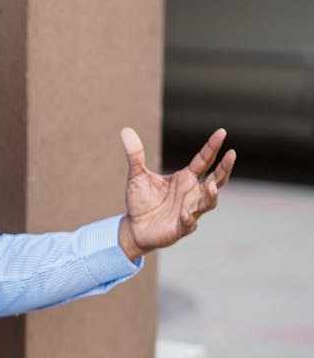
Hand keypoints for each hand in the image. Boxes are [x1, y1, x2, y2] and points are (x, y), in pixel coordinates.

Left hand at [118, 127, 235, 260]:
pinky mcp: (181, 227)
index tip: (222, 132)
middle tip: (232, 154)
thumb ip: (134, 155)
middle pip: (216, 179)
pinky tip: (185, 214)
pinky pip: (189, 222)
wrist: (134, 227)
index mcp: (186, 178)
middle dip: (225, 168)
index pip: (204, 160)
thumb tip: (125, 129)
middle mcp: (192, 193)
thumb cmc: (141, 201)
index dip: (212, 147)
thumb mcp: (136, 175)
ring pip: (208, 202)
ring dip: (211, 195)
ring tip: (212, 186)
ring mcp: (190, 210)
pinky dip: (188, 218)